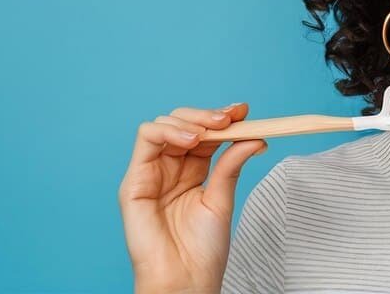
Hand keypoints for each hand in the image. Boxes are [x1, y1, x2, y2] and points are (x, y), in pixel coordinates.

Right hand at [118, 102, 266, 292]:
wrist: (185, 279)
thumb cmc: (201, 249)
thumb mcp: (223, 198)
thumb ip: (231, 165)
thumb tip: (255, 136)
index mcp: (193, 171)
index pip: (204, 133)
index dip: (222, 118)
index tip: (244, 111)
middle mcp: (170, 168)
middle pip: (182, 123)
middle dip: (207, 115)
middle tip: (230, 118)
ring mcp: (151, 172)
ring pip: (162, 125)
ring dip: (189, 120)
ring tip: (210, 132)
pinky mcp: (134, 181)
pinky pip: (145, 139)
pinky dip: (169, 130)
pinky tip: (192, 141)